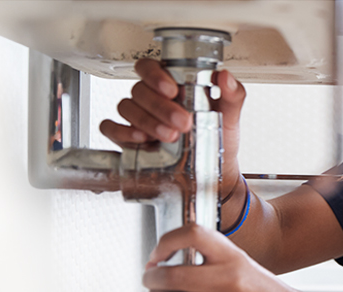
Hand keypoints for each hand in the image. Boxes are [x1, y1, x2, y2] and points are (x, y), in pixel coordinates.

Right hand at [100, 58, 246, 194]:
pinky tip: (141, 139)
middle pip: (139, 90)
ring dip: (146, 120)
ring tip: (168, 135)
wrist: (215, 172)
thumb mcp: (230, 115)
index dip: (156, 75)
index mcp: (171, 85)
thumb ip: (232, 94)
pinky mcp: (128, 139)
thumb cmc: (219, 138)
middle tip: (182, 122)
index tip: (172, 90)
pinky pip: (110, 128)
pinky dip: (120, 132)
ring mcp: (138, 118)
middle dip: (160, 106)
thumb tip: (224, 76)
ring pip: (126, 107)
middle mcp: (151, 99)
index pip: (150, 67)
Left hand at [143, 223, 304, 291]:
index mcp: (234, 257)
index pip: (193, 235)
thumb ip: (208, 258)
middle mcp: (230, 280)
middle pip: (172, 275)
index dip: (166, 241)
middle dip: (151, 278)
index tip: (158, 253)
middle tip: (149, 278)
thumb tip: (162, 261)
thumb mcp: (240, 263)